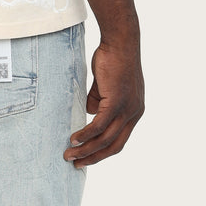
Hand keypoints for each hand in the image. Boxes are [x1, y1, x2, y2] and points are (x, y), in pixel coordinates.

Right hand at [64, 38, 144, 167]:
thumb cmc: (113, 58)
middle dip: (94, 157)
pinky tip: (74, 139)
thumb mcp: (106, 84)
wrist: (120, 41)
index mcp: (134, 111)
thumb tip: (90, 113)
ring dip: (87, 150)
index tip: (88, 157)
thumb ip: (99, 100)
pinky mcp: (117, 102)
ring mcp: (127, 109)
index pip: (119, 139)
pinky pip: (99, 125)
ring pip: (106, 139)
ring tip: (70, 154)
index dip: (103, 151)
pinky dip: (86, 135)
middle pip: (114, 146)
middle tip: (77, 164)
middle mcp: (134, 114)